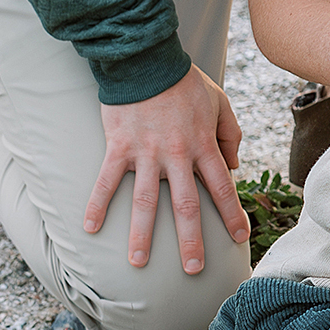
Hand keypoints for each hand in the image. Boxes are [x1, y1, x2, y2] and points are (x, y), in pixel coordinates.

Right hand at [85, 66, 247, 273]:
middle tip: (194, 269)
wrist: (147, 60)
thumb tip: (235, 165)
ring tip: (138, 263)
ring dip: (142, 235)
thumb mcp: (219, 103)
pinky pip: (106, 181)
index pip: (222, 187)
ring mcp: (146, 153)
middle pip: (186, 205)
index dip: (232, 214)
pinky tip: (89, 229)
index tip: (239, 238)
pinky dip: (96, 204)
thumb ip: (231, 134)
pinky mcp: (119, 147)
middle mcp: (176, 155)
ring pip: (145, 202)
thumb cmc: (185, 83)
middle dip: (191, 240)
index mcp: (203, 145)